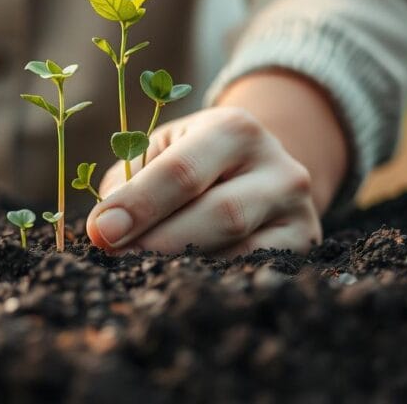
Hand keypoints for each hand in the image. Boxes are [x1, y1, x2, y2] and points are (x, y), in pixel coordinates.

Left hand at [87, 106, 322, 256]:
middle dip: (158, 240)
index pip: (181, 171)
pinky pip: (254, 267)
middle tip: (114, 257)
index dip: (139, 204)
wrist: (257, 164)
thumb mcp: (161, 149)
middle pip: (218, 214)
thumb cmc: (192, 156)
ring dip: (182, 263)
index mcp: (233, 129)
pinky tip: (178, 278)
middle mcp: (276, 165)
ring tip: (138, 269)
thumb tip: (105, 227)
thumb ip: (131, 179)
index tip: (100, 230)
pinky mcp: (305, 240)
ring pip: (239, 247)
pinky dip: (212, 276)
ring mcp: (297, 207)